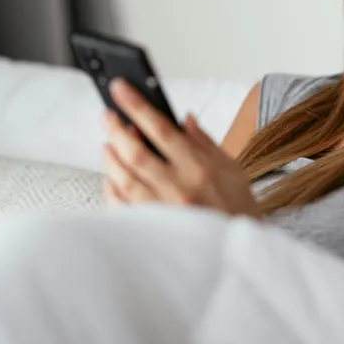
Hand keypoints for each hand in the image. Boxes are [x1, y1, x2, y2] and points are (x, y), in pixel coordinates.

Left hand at [101, 78, 261, 219]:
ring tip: (107, 143)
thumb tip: (183, 119)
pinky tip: (110, 178)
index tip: (120, 89)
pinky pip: (121, 206)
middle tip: (106, 115)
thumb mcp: (232, 171)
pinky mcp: (151, 230)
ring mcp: (162, 211)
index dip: (137, 106)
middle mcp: (178, 189)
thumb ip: (205, 144)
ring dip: (111, 158)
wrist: (236, 254)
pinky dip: (111, 190)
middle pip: (135, 153)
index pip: (161, 130)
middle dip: (116, 129)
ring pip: (124, 179)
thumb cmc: (237, 210)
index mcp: (199, 169)